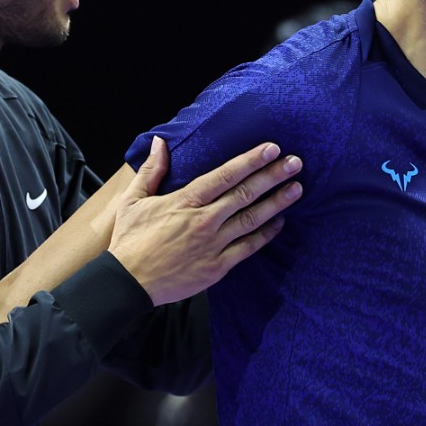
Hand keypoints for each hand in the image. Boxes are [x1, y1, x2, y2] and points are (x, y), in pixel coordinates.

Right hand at [108, 137, 302, 304]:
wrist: (128, 283)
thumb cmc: (130, 240)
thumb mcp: (133, 200)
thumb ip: (151, 171)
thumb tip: (160, 142)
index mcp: (185, 201)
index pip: (224, 175)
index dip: (250, 161)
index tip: (271, 149)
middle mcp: (203, 221)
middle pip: (245, 194)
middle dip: (272, 176)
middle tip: (295, 163)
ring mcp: (213, 245)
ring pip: (251, 219)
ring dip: (276, 203)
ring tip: (297, 188)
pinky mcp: (217, 267)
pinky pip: (247, 248)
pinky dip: (265, 234)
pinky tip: (279, 223)